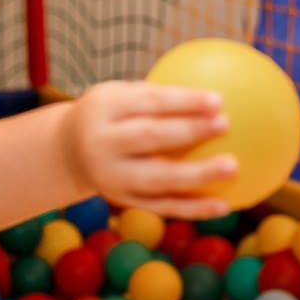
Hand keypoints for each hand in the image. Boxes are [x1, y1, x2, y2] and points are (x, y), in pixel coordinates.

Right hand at [59, 81, 236, 218]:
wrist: (67, 149)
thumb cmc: (112, 113)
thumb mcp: (122, 94)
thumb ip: (160, 94)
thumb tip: (218, 91)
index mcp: (104, 108)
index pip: (147, 103)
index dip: (182, 101)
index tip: (218, 100)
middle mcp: (103, 143)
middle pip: (148, 137)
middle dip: (188, 131)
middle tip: (225, 125)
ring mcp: (111, 176)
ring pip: (157, 178)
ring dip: (197, 175)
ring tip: (233, 168)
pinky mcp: (122, 200)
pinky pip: (161, 206)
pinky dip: (193, 208)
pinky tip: (223, 206)